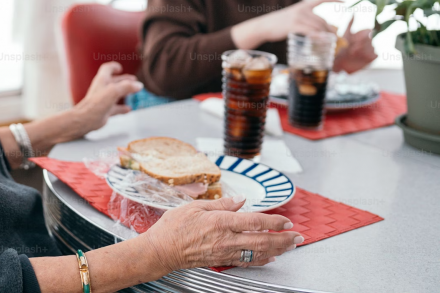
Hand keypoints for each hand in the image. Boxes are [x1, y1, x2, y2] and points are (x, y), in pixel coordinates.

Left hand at [71, 62, 142, 135]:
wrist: (86, 119)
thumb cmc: (96, 103)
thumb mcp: (114, 91)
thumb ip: (127, 87)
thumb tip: (138, 85)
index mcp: (102, 80)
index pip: (107, 69)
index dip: (114, 66)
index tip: (120, 68)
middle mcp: (102, 88)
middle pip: (114, 81)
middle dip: (124, 80)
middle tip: (134, 80)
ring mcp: (103, 100)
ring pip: (116, 94)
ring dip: (125, 92)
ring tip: (134, 92)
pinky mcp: (105, 110)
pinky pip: (116, 108)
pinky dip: (122, 108)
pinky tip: (128, 109)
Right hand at [142, 196, 301, 271]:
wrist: (162, 250)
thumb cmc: (174, 227)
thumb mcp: (195, 206)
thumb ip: (221, 203)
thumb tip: (239, 200)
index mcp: (220, 221)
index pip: (255, 221)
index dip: (274, 222)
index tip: (286, 221)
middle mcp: (226, 239)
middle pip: (263, 240)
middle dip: (284, 239)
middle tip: (298, 236)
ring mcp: (225, 252)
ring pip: (258, 252)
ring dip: (278, 250)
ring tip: (291, 246)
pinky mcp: (222, 260)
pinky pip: (246, 261)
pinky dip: (261, 260)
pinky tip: (270, 258)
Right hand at [256, 0, 340, 43]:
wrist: (263, 26)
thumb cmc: (277, 24)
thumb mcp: (291, 16)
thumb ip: (304, 19)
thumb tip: (316, 29)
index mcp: (303, 6)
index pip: (321, 0)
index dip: (334, 0)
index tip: (344, 1)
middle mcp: (302, 10)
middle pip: (322, 20)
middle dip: (330, 30)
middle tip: (335, 38)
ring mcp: (298, 17)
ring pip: (318, 26)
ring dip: (326, 35)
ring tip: (329, 43)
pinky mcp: (294, 25)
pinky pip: (310, 31)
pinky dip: (317, 36)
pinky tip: (322, 40)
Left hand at [333, 15, 376, 72]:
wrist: (338, 61)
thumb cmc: (341, 46)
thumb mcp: (345, 34)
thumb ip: (350, 23)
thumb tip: (354, 12)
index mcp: (363, 34)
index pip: (369, 31)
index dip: (361, 36)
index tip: (353, 40)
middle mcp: (368, 41)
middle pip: (370, 40)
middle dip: (360, 44)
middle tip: (351, 48)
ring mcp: (370, 49)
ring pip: (372, 47)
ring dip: (362, 51)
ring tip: (352, 53)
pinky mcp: (371, 58)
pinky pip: (375, 55)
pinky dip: (367, 56)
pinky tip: (359, 57)